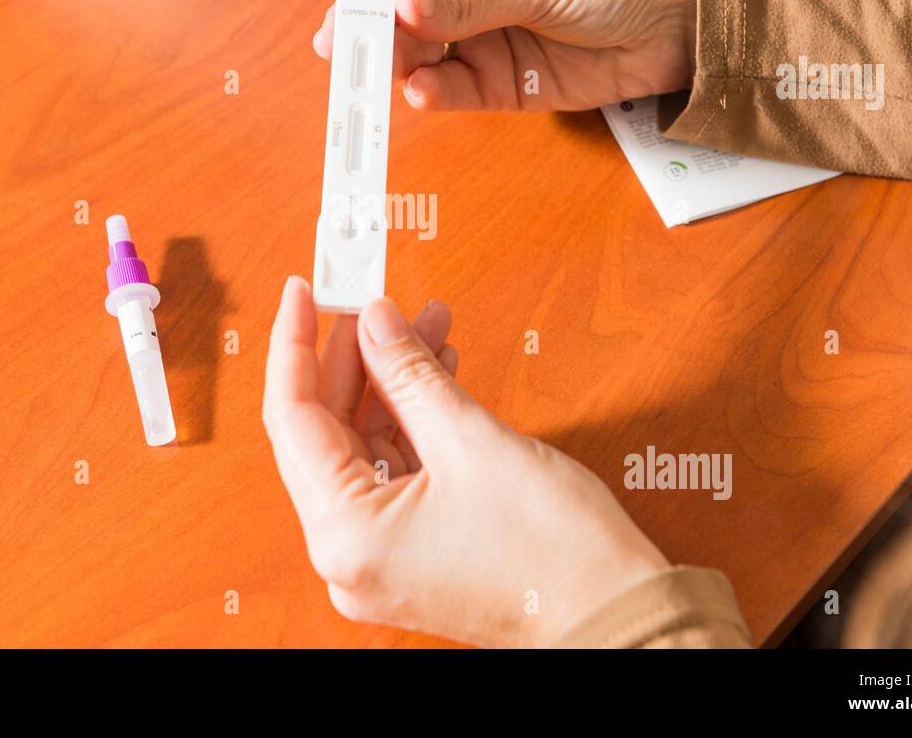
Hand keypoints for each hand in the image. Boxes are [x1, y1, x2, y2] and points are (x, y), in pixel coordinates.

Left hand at [261, 276, 668, 647]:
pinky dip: (411, 420)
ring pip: (364, 447)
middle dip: (356, 359)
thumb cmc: (555, 556)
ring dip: (391, 383)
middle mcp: (349, 554)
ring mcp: (380, 556)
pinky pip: (394, 470)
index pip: (292, 418)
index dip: (294, 345)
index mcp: (346, 536)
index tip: (302, 292)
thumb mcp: (471, 440)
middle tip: (375, 303)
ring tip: (421, 326)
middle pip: (327, 432)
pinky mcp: (411, 551)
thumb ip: (408, 373)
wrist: (619, 617)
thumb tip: (374, 322)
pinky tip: (433, 371)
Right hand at [308, 0, 696, 112]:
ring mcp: (469, 32)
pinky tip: (421, 92)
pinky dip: (427, 94)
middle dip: (358, 21)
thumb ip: (460, 1)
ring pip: (406, 50)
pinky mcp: (489, 79)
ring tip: (384, 72)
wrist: (671, 25)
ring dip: (389, 63)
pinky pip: (442, 89)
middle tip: (342, 44)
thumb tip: (399, 7)